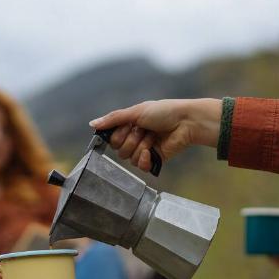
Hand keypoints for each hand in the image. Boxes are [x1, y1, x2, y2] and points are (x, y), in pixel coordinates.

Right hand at [89, 98, 220, 172]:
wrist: (185, 122)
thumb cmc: (164, 112)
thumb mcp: (136, 111)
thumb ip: (113, 119)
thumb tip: (92, 124)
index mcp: (129, 125)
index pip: (112, 138)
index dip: (118, 135)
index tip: (128, 127)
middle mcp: (134, 138)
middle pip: (118, 150)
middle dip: (131, 140)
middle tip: (143, 130)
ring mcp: (144, 150)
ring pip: (129, 158)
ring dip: (141, 146)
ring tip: (153, 137)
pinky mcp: (154, 160)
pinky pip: (140, 166)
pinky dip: (145, 159)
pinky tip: (152, 150)